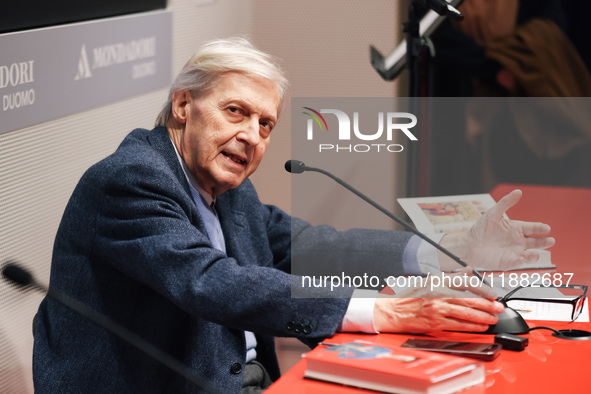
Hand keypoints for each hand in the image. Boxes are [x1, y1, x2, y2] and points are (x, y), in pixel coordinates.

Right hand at [373, 283, 502, 332]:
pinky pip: (458, 325)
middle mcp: (438, 293)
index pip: (466, 282)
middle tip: (499, 307)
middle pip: (470, 299)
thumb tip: (467, 272)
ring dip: (483, 317)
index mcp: (437, 281)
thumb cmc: (408, 297)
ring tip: (493, 318)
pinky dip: (471, 326)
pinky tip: (479, 326)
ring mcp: (437, 308)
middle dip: (488, 305)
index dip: (483, 288)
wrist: (391, 311)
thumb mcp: (428, 281)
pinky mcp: (435, 322)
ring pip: (467, 313)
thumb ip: (450, 277)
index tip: (492, 294)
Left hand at [440, 189, 554, 270]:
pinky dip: (521, 261)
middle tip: (550, 241)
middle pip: (536, 242)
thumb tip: (518, 192)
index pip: (533, 228)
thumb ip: (506, 203)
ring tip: (536, 254)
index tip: (546, 228)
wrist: (469, 245)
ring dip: (535, 255)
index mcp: (517, 228)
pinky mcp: (508, 262)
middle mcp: (518, 241)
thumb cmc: (481, 229)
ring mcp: (514, 252)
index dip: (540, 228)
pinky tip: (522, 258)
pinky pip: (517, 262)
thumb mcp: (493, 213)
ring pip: (529, 254)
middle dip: (544, 242)